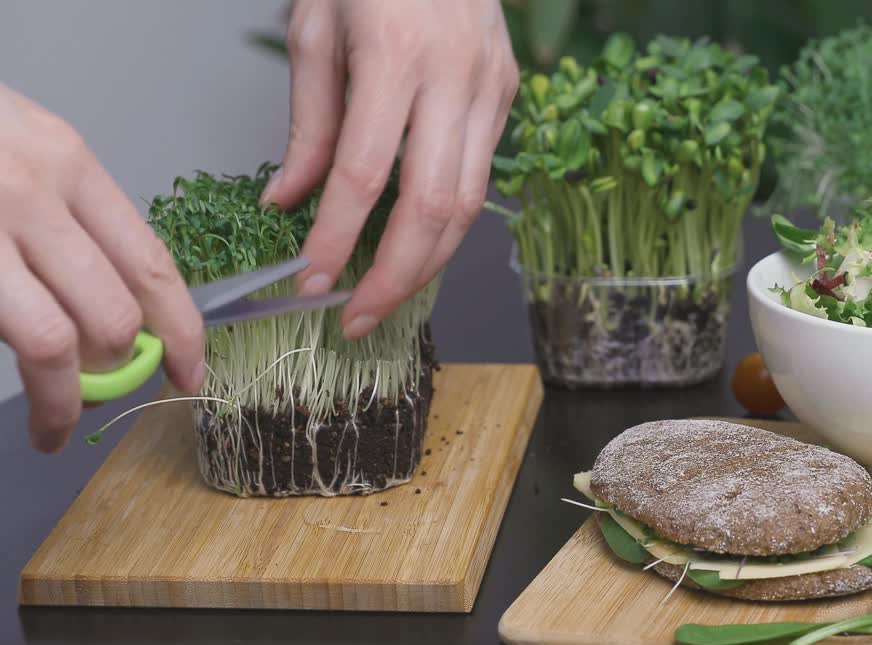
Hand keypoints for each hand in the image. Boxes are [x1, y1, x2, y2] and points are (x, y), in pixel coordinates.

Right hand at [0, 84, 205, 451]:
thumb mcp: (24, 147)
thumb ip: (70, 215)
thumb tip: (117, 303)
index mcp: (66, 163)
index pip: (150, 265)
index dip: (183, 332)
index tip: (191, 374)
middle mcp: (27, 193)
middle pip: (112, 314)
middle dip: (119, 371)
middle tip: (106, 392)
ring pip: (51, 341)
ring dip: (63, 399)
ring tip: (54, 421)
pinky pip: (0, 334)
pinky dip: (20, 375)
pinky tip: (20, 389)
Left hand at [261, 0, 517, 338]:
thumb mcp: (315, 29)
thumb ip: (308, 122)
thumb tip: (291, 201)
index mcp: (395, 55)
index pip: (365, 172)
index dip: (339, 237)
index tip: (314, 280)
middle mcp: (454, 77)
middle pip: (432, 205)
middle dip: (395, 275)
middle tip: (358, 315)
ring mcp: (491, 88)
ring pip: (470, 204)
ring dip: (429, 263)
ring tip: (387, 295)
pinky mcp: (507, 93)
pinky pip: (481, 176)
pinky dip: (448, 222)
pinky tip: (418, 244)